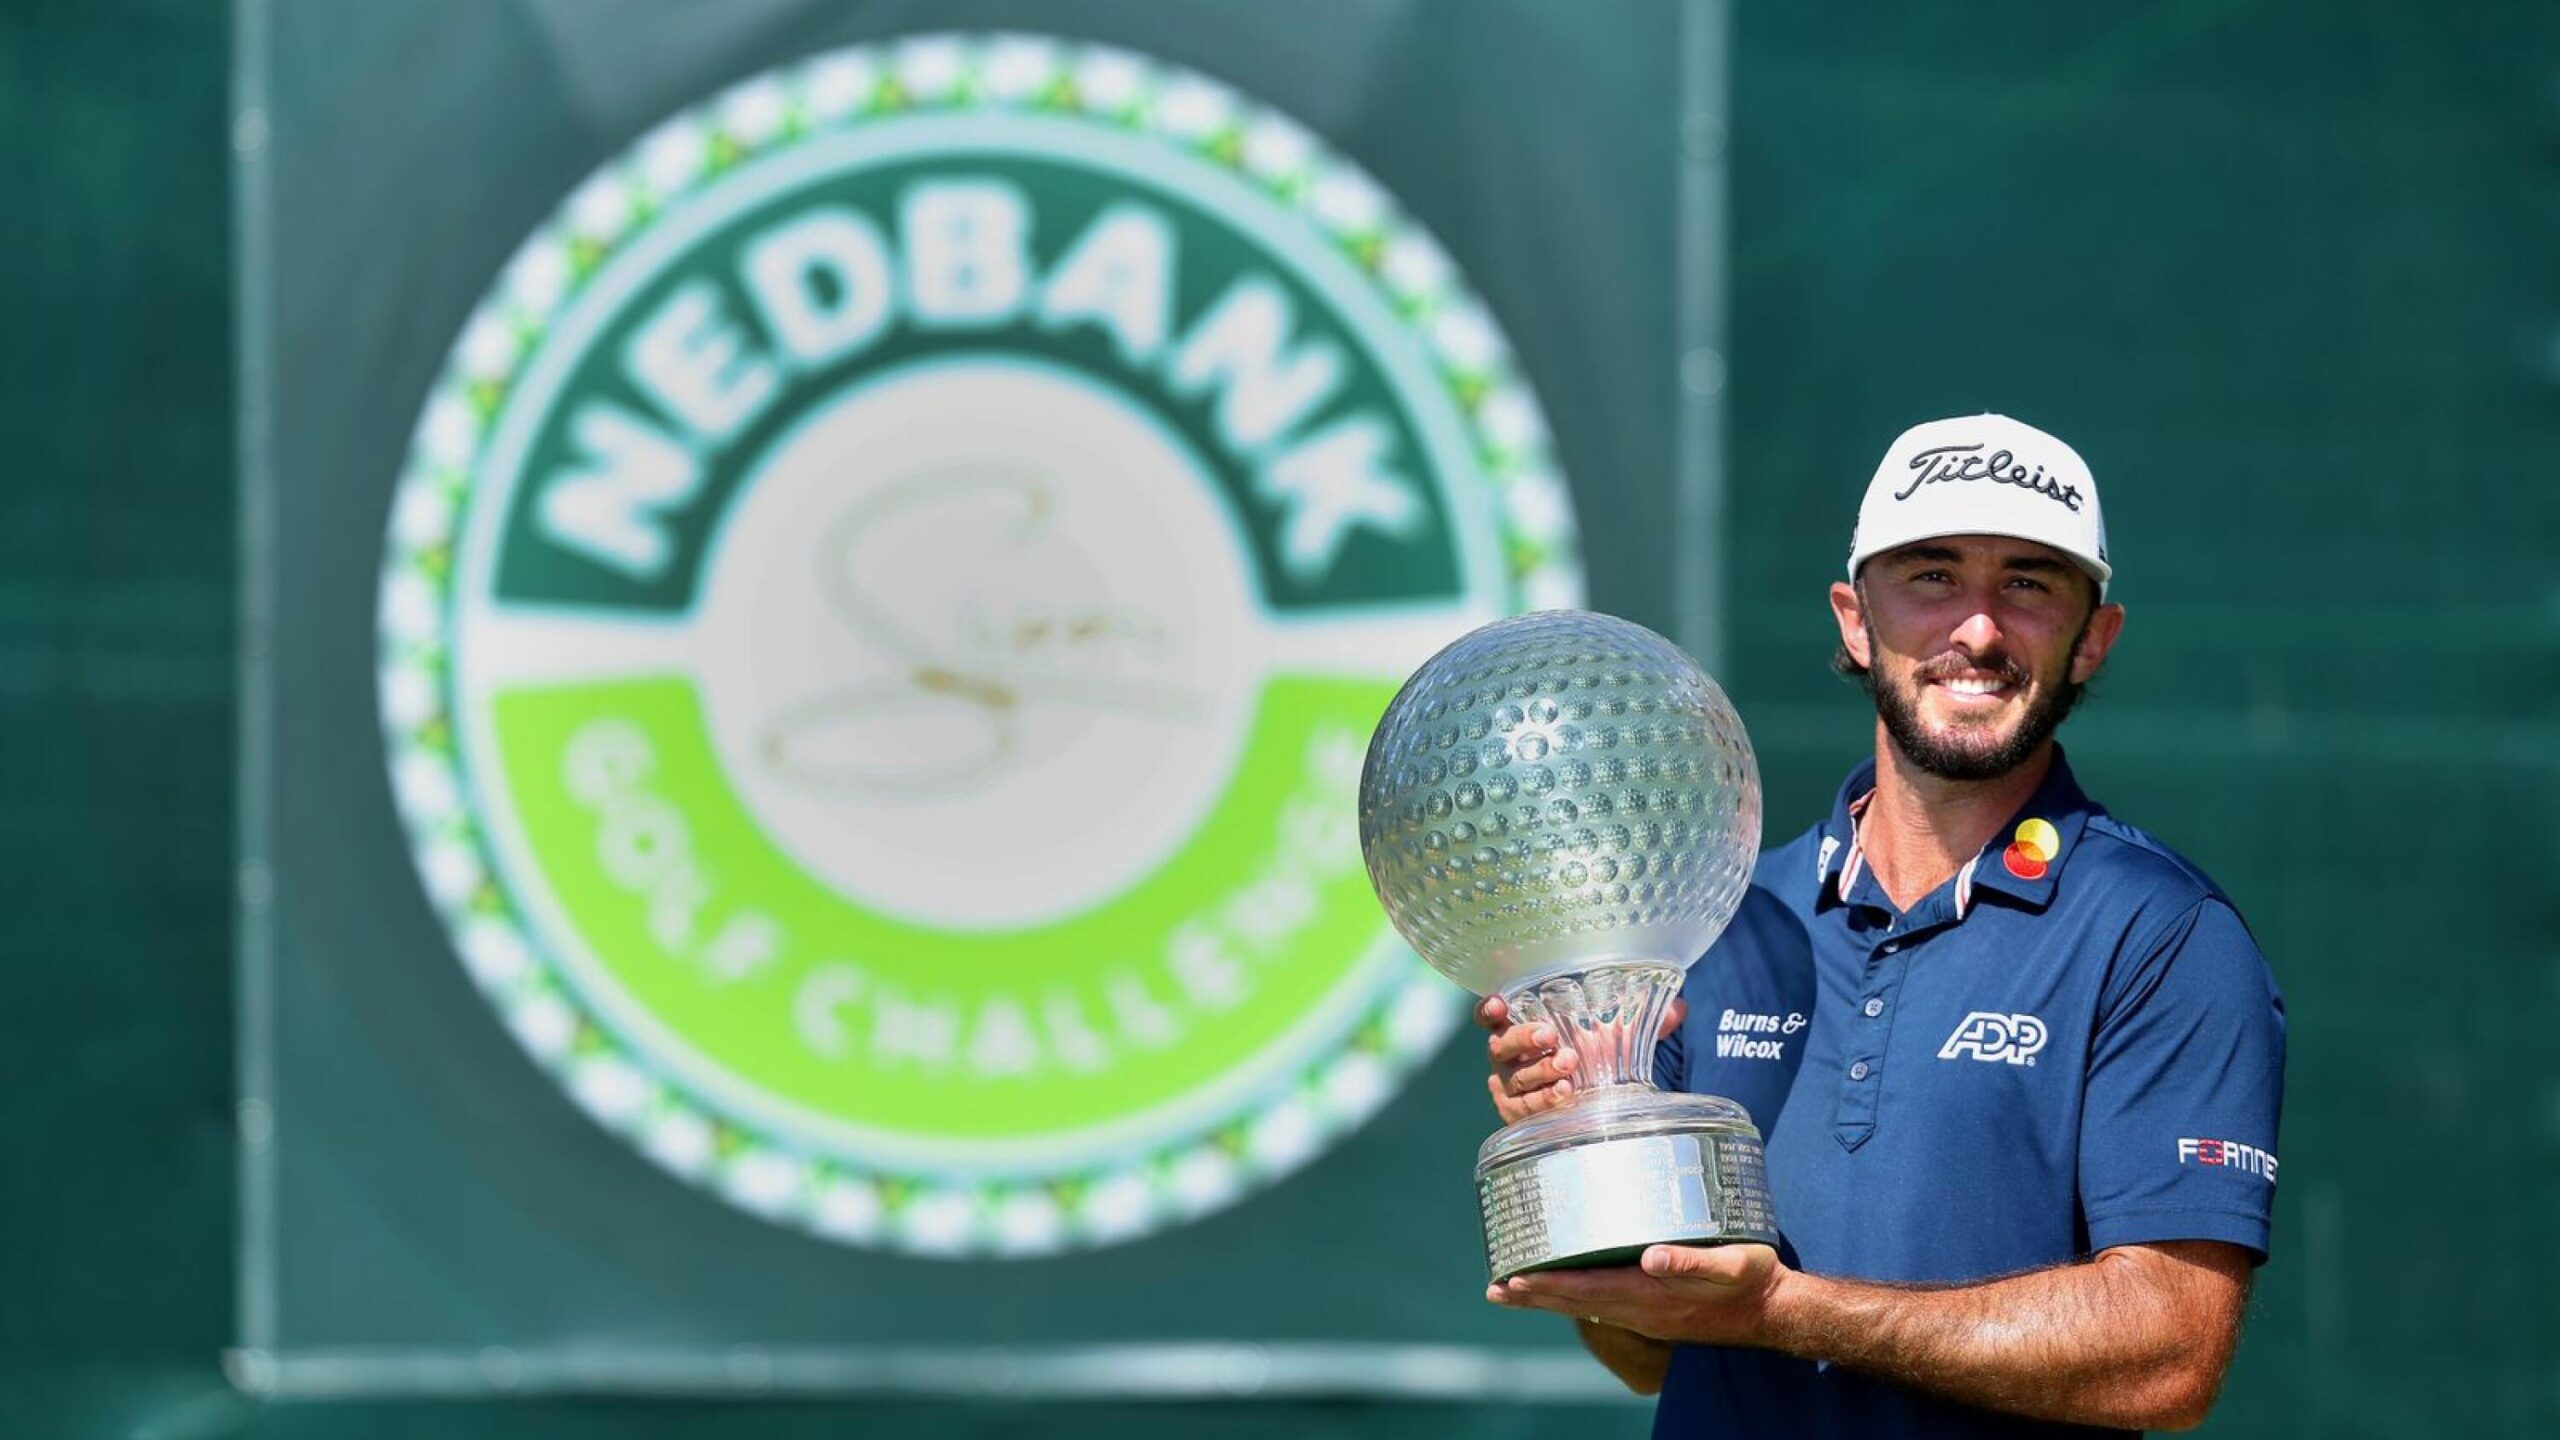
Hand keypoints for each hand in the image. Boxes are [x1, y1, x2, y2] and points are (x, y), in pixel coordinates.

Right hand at [1477, 993, 1684, 1125]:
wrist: (1585, 1105)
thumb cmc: (1589, 1060)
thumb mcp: (1614, 1038)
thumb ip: (1644, 1021)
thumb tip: (1681, 1007)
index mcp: (1520, 1027)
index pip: (1491, 1015)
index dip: (1490, 1009)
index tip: (1501, 1004)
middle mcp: (1507, 1056)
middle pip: (1501, 1043)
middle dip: (1524, 1037)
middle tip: (1551, 1036)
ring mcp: (1509, 1087)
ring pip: (1515, 1078)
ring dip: (1540, 1071)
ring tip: (1569, 1068)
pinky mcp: (1516, 1115)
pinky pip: (1523, 1108)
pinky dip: (1543, 1100)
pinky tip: (1565, 1095)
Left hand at [1487, 1242, 1782, 1345]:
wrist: (1771, 1309)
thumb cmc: (1752, 1281)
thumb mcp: (1731, 1267)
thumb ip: (1693, 1264)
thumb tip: (1651, 1258)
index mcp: (1652, 1297)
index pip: (1588, 1291)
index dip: (1549, 1285)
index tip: (1514, 1281)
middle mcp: (1640, 1309)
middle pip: (1575, 1302)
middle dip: (1533, 1294)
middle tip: (1495, 1288)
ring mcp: (1643, 1313)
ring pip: (1582, 1305)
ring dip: (1545, 1297)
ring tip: (1508, 1291)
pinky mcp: (1650, 1308)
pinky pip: (1599, 1303)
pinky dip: (1570, 1294)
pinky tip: (1558, 1286)